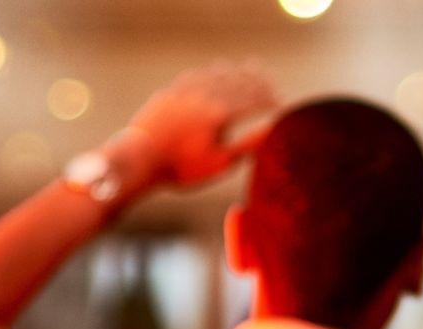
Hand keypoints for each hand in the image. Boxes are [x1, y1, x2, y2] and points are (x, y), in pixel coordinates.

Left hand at [122, 62, 276, 189]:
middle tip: (270, 80)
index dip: (269, 100)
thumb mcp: (221, 162)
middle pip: (238, 84)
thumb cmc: (182, 168)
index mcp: (221, 115)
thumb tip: (271, 132)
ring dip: (236, 71)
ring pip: (217, 75)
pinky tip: (215, 71)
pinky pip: (195, 76)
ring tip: (249, 67)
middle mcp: (206, 98)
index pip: (253, 101)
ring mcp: (187, 92)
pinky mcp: (170, 93)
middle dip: (257, 81)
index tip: (281, 102)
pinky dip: (210, 72)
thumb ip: (248, 145)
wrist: (140, 158)